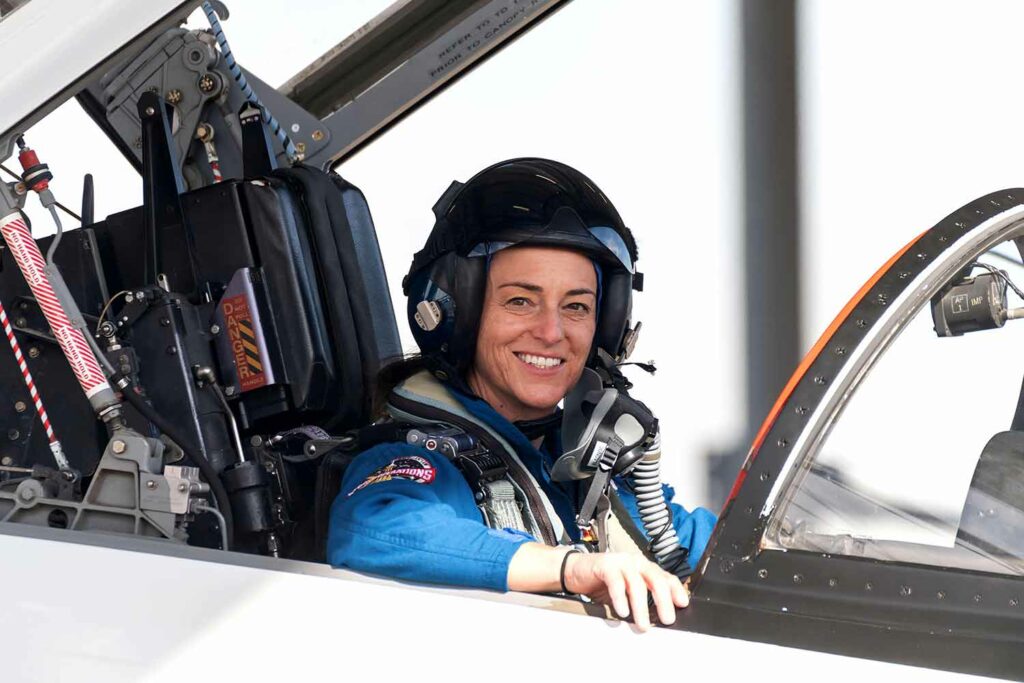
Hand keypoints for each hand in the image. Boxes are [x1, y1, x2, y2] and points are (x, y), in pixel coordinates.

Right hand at [563, 552, 688, 630]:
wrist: (576, 571)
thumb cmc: (603, 583)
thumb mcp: (626, 593)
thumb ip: (641, 601)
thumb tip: (658, 620)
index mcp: (644, 568)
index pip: (666, 577)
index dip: (676, 590)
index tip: (683, 605)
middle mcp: (636, 562)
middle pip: (656, 580)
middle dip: (664, 601)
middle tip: (667, 620)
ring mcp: (621, 562)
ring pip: (637, 584)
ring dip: (641, 607)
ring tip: (643, 625)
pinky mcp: (605, 565)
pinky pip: (616, 582)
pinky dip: (620, 598)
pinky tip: (623, 611)